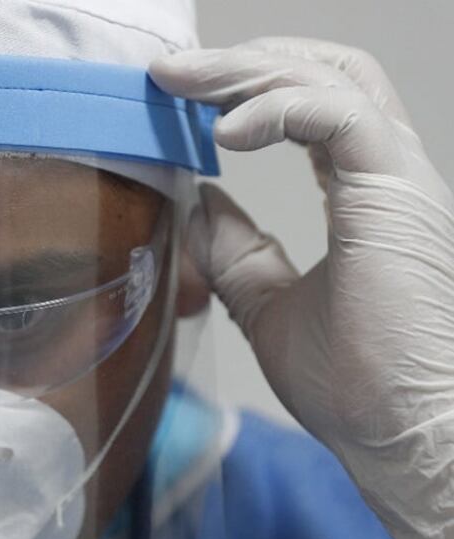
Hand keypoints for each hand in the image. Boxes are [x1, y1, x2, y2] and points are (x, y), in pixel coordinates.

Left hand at [151, 38, 453, 538]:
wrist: (404, 441)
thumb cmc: (358, 388)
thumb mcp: (268, 307)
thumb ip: (238, 253)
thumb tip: (200, 203)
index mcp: (365, 194)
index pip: (313, 105)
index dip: (247, 87)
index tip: (177, 92)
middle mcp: (387, 175)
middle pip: (323, 73)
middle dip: (242, 62)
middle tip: (169, 71)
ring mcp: (397, 181)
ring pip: (330, 80)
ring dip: (246, 73)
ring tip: (180, 81)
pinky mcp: (395, 196)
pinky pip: (338, 116)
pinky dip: (277, 108)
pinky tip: (223, 133)